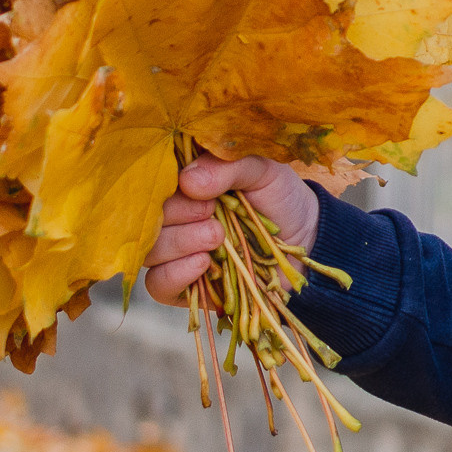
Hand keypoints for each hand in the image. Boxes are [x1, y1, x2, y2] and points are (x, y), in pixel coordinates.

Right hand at [146, 152, 321, 307]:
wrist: (306, 239)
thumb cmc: (279, 196)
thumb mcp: (262, 169)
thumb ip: (227, 166)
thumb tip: (187, 181)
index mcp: (182, 181)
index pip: (149, 181)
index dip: (168, 185)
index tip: (201, 189)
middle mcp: (171, 216)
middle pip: (145, 218)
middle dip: (177, 214)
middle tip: (211, 211)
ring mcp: (174, 251)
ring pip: (149, 250)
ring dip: (180, 242)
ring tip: (216, 236)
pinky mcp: (182, 285)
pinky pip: (157, 284)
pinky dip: (176, 274)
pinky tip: (204, 264)